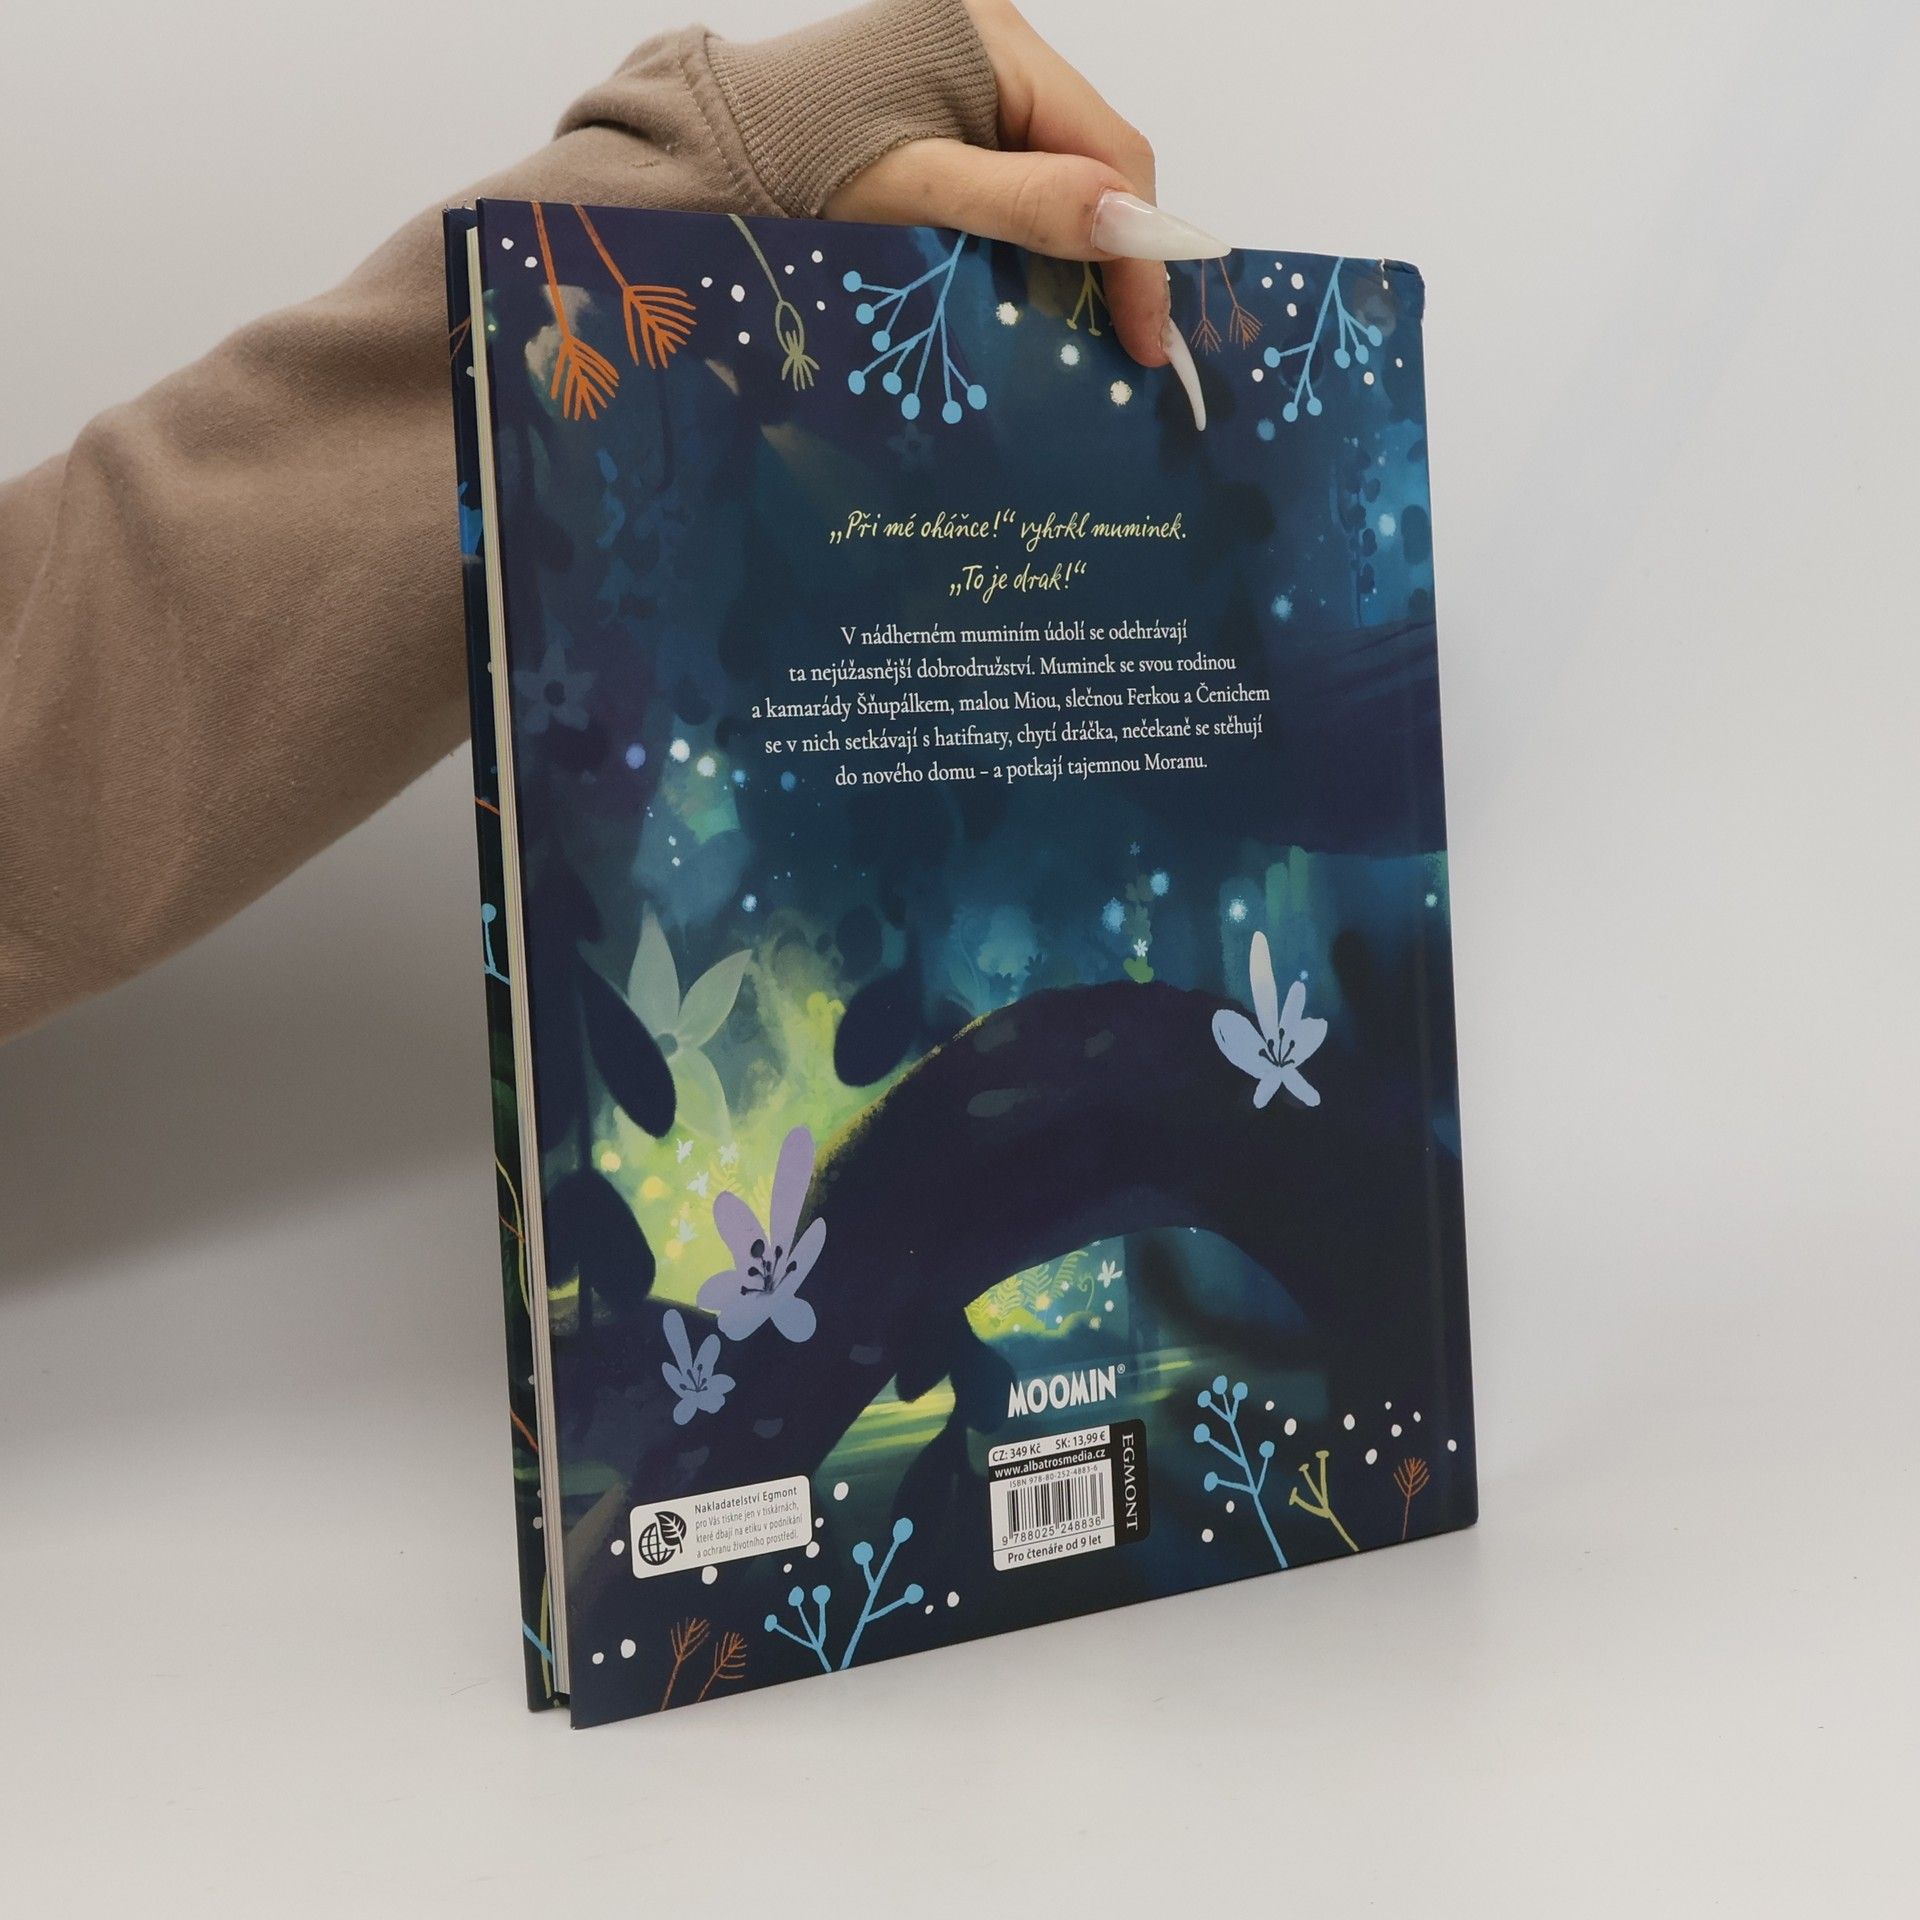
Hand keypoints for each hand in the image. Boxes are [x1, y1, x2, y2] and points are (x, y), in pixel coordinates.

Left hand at [826, 0, 1217, 418]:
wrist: (707, 167)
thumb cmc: (794, 178)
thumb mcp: (916, 195)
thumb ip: (1025, 204)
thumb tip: (1133, 223)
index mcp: (996, 37)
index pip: (1112, 148)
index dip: (1141, 247)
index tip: (1149, 339)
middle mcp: (995, 41)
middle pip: (1094, 158)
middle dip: (1114, 253)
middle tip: (1126, 346)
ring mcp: (973, 74)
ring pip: (1064, 170)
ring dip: (1077, 252)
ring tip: (1090, 330)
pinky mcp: (949, 109)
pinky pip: (1022, 172)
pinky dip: (1036, 235)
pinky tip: (1039, 288)